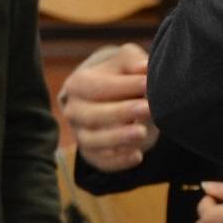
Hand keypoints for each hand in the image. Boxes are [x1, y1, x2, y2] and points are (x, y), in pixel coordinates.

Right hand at [61, 43, 158, 172]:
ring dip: (118, 139)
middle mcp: (74, 111)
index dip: (122, 86)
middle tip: (147, 109)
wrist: (116, 98)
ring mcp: (80, 134)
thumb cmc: (121, 77)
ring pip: (93, 141)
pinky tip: (137, 156)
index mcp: (77, 84)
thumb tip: (142, 67)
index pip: (95, 87)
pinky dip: (118, 162)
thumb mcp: (125, 62)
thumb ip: (132, 60)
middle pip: (91, 115)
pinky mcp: (92, 154)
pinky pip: (101, 162)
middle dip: (120, 113)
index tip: (148, 84)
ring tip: (142, 133)